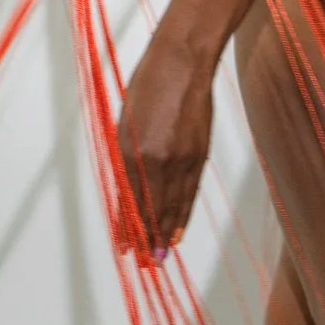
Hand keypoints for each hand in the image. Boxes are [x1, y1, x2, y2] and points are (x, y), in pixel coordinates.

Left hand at [114, 29, 218, 260]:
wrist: (183, 62)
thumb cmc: (148, 85)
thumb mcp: (125, 123)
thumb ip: (126, 158)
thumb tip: (127, 189)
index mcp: (132, 151)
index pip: (130, 200)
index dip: (128, 226)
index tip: (126, 247)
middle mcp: (157, 160)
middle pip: (152, 209)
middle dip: (148, 237)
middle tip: (146, 262)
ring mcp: (182, 158)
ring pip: (174, 205)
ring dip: (166, 232)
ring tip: (162, 255)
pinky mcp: (199, 154)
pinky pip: (190, 192)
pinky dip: (184, 214)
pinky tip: (179, 229)